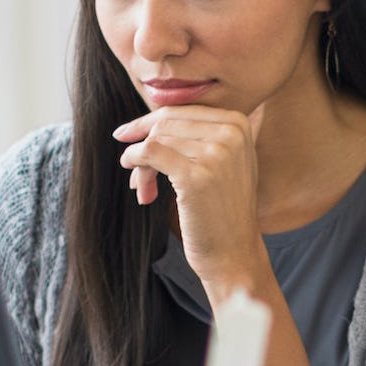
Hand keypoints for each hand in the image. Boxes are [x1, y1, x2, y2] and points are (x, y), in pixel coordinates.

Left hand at [114, 105, 268, 296]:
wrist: (234, 253)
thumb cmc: (220, 210)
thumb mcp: (222, 161)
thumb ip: (198, 134)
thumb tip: (146, 119)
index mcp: (238, 122)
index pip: (180, 111)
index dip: (148, 124)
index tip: (128, 137)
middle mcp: (231, 132)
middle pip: (165, 123)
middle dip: (142, 145)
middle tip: (134, 174)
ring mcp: (216, 153)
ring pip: (155, 139)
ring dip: (139, 165)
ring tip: (144, 189)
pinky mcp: (196, 176)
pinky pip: (149, 152)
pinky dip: (134, 163)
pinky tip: (137, 186)